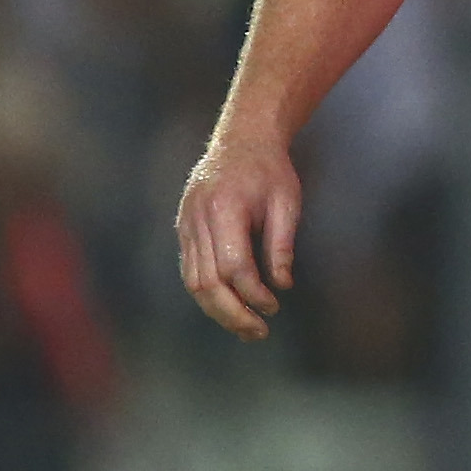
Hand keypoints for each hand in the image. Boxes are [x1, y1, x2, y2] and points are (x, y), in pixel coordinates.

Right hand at [175, 123, 299, 339]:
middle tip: (257, 332)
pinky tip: (229, 306)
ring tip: (245, 327)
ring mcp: (185, 225)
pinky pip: (190, 271)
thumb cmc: (270, 169)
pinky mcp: (183, 230)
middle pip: (206, 282)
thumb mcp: (287, 200)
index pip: (233, 266)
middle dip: (232, 312)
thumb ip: (282, 243)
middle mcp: (197, 219)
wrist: (241, 139)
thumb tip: (282, 285)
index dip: (253, 292)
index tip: (274, 306)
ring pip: (193, 281)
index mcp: (224, 208)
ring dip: (217, 310)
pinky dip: (208, 294)